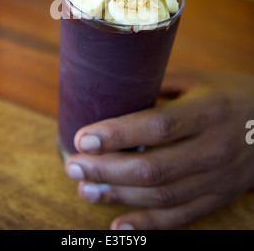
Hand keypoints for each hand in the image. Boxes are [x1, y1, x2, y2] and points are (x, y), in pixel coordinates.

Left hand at [65, 71, 253, 229]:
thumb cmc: (234, 94)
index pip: (157, 127)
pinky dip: (147, 225)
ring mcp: (217, 179)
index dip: (117, 134)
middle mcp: (213, 149)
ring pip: (161, 197)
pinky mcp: (218, 197)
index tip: (82, 137)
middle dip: (106, 169)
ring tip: (85, 190)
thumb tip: (116, 101)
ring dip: (118, 196)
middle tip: (73, 166)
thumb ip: (160, 89)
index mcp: (209, 112)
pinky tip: (117, 225)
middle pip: (152, 168)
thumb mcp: (201, 81)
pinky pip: (180, 218)